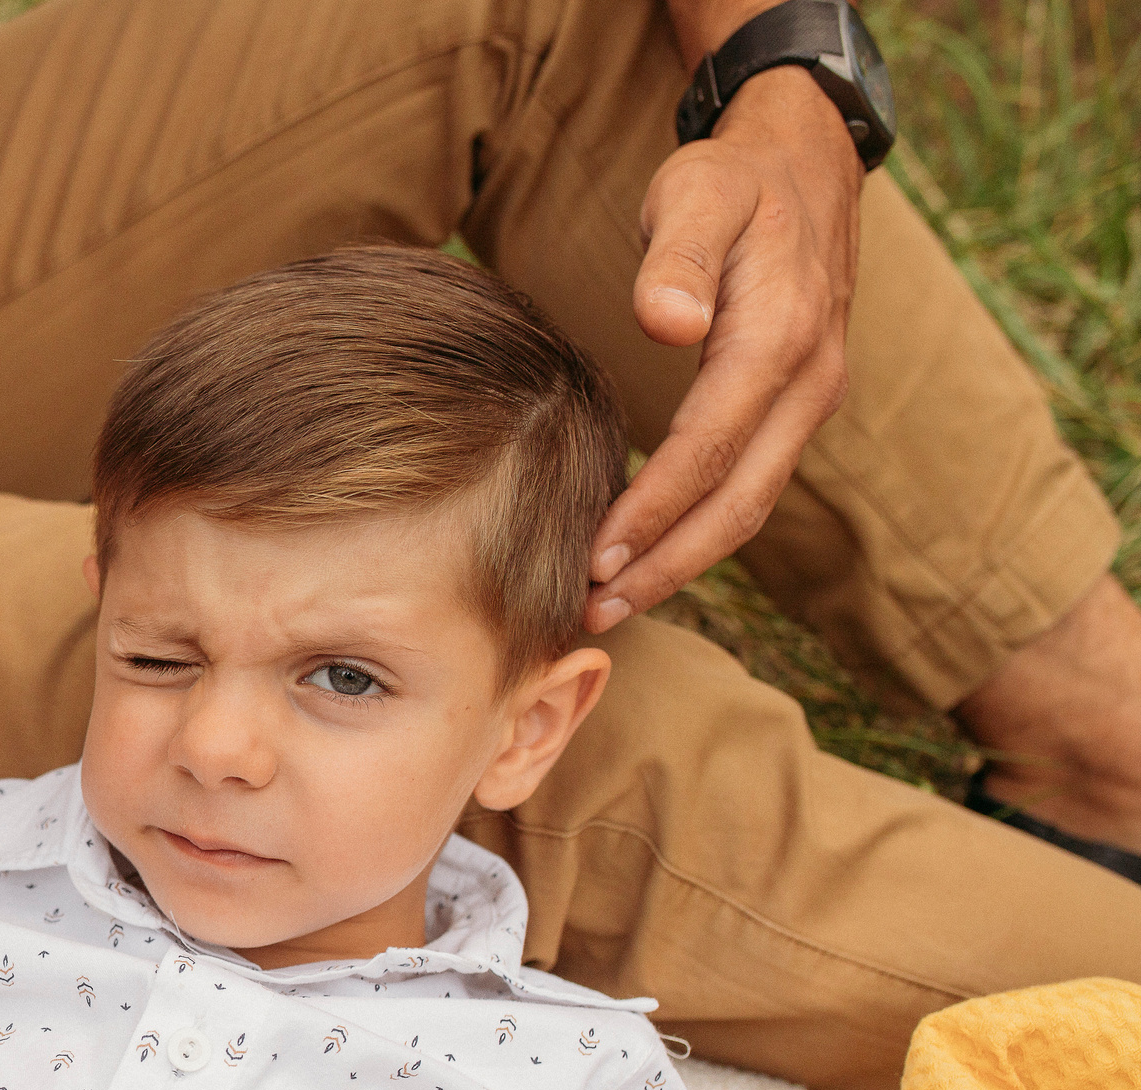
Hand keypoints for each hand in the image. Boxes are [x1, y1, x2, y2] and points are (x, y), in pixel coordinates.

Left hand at [587, 67, 862, 628]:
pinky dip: (700, 530)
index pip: (712, 446)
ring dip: (683, 561)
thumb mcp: (697, 193)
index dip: (655, 510)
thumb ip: (679, 257)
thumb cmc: (733, 179)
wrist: (803, 159)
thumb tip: (667, 322)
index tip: (596, 559)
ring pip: (750, 504)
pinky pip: (751, 483)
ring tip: (613, 602)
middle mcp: (809, 381)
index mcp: (781, 338)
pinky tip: (648, 554)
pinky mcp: (795, 406)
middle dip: (667, 565)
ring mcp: (809, 399)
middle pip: (739, 501)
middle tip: (595, 614)